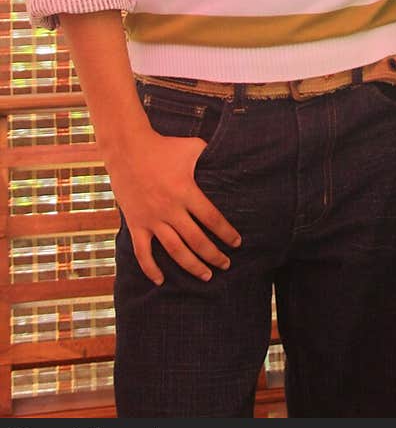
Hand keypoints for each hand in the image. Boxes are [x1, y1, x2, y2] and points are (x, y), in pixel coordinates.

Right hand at [105, 126, 240, 283]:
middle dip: (214, 256)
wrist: (128, 149)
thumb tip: (229, 156)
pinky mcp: (136, 224)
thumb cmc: (163, 147)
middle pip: (197, 240)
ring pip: (175, 250)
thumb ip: (210, 156)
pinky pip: (142, 252)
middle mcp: (170, 209)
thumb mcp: (192, 147)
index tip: (236, 243)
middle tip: (225, 265)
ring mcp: (152, 219)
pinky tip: (161, 280)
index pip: (212, 219)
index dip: (226, 233)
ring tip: (206, 276)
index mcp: (186, 192)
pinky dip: (151, 269)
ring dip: (191, 266)